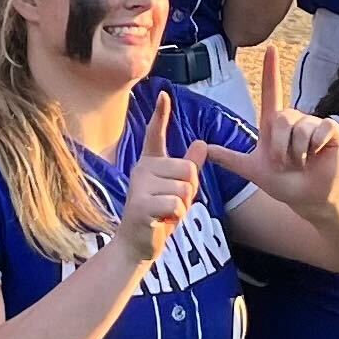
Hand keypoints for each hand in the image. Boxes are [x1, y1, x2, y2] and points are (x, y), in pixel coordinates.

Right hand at [108, 91, 201, 267]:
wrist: (137, 244)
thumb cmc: (158, 215)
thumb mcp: (177, 189)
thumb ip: (189, 167)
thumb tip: (202, 142)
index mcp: (150, 163)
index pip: (154, 134)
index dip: (160, 115)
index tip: (164, 94)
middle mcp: (142, 169)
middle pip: (188, 169)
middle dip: (190, 191)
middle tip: (173, 204)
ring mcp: (139, 186)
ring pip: (185, 189)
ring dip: (183, 206)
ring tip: (166, 213)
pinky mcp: (140, 205)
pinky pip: (176, 204)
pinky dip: (176, 216)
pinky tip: (162, 221)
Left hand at [186, 47, 338, 214]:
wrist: (308, 199)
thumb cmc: (283, 183)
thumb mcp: (253, 170)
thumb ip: (230, 159)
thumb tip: (204, 147)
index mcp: (275, 124)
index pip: (270, 92)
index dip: (270, 71)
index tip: (269, 48)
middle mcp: (294, 119)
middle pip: (283, 118)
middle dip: (280, 147)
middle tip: (283, 164)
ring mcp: (314, 124)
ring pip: (301, 128)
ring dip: (297, 152)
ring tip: (301, 163)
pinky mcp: (332, 131)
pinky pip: (322, 130)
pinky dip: (316, 146)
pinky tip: (318, 155)